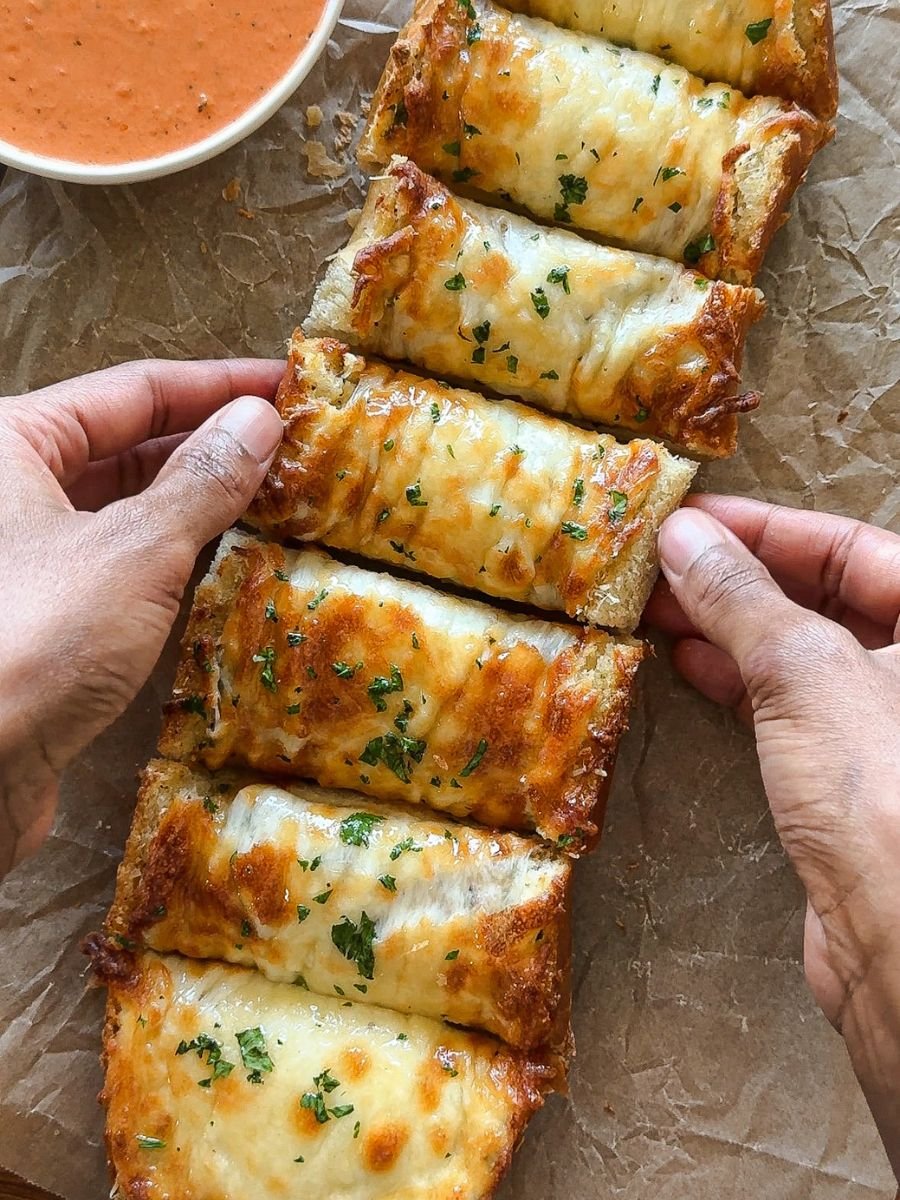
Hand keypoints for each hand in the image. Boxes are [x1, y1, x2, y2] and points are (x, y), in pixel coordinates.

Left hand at [0, 359, 283, 875]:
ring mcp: (25, 557)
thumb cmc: (30, 639)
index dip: (216, 386)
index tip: (286, 387)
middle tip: (296, 451)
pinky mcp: (43, 617)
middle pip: (127, 447)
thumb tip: (259, 419)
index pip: (131, 391)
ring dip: (199, 507)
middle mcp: (10, 490)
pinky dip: (176, 562)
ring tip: (280, 502)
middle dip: (212, 447)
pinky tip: (232, 567)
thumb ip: (202, 481)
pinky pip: (122, 568)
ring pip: (127, 512)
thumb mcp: (134, 549)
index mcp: (11, 442)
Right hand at [645, 495, 899, 1173]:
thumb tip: (685, 538)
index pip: (851, 548)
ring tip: (658, 609)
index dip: (764, 529)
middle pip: (826, 597)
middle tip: (659, 565)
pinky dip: (740, 681)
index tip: (689, 520)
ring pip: (802, 653)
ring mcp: (888, 725)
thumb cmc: (884, 793)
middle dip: (737, 579)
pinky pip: (791, 706)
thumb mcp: (806, 670)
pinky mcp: (852, 778)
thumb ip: (744, 599)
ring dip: (729, 628)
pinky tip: (691, 664)